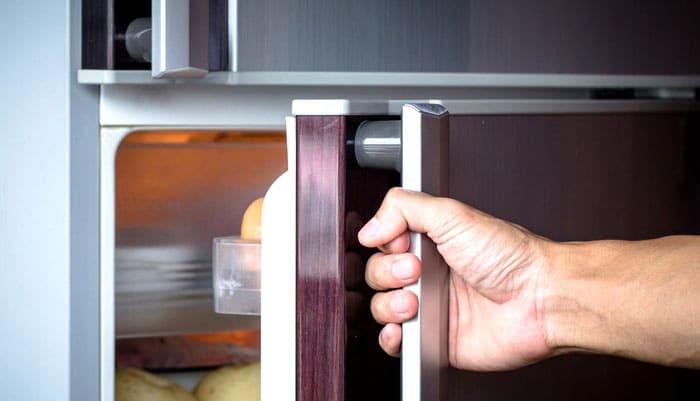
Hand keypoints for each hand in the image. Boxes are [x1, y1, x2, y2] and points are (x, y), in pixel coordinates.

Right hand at [358, 188, 555, 370]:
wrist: (540, 299)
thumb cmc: (512, 258)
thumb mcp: (453, 214)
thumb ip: (404, 207)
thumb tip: (370, 227)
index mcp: (431, 242)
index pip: (384, 242)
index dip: (384, 243)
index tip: (400, 242)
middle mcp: (428, 274)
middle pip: (377, 274)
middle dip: (388, 273)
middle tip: (417, 271)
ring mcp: (430, 308)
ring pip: (381, 307)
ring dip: (389, 304)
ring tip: (416, 301)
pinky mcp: (434, 340)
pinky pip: (396, 343)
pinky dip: (391, 337)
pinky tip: (404, 326)